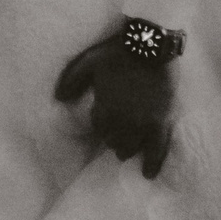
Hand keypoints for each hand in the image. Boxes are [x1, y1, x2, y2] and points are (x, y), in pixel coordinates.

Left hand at [55, 32, 175, 177]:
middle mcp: (123, 120)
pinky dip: (153, 163)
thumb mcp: (89, 61)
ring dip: (125, 148)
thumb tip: (58, 98)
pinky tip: (147, 175)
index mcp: (105, 107)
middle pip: (113, 141)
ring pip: (131, 148)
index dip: (99, 123)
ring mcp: (144, 122)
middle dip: (111, 137)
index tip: (102, 117)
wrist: (151, 44)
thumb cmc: (118, 52)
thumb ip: (71, 79)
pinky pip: (158, 149)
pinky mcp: (162, 121)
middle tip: (114, 133)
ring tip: (125, 148)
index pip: (98, 128)